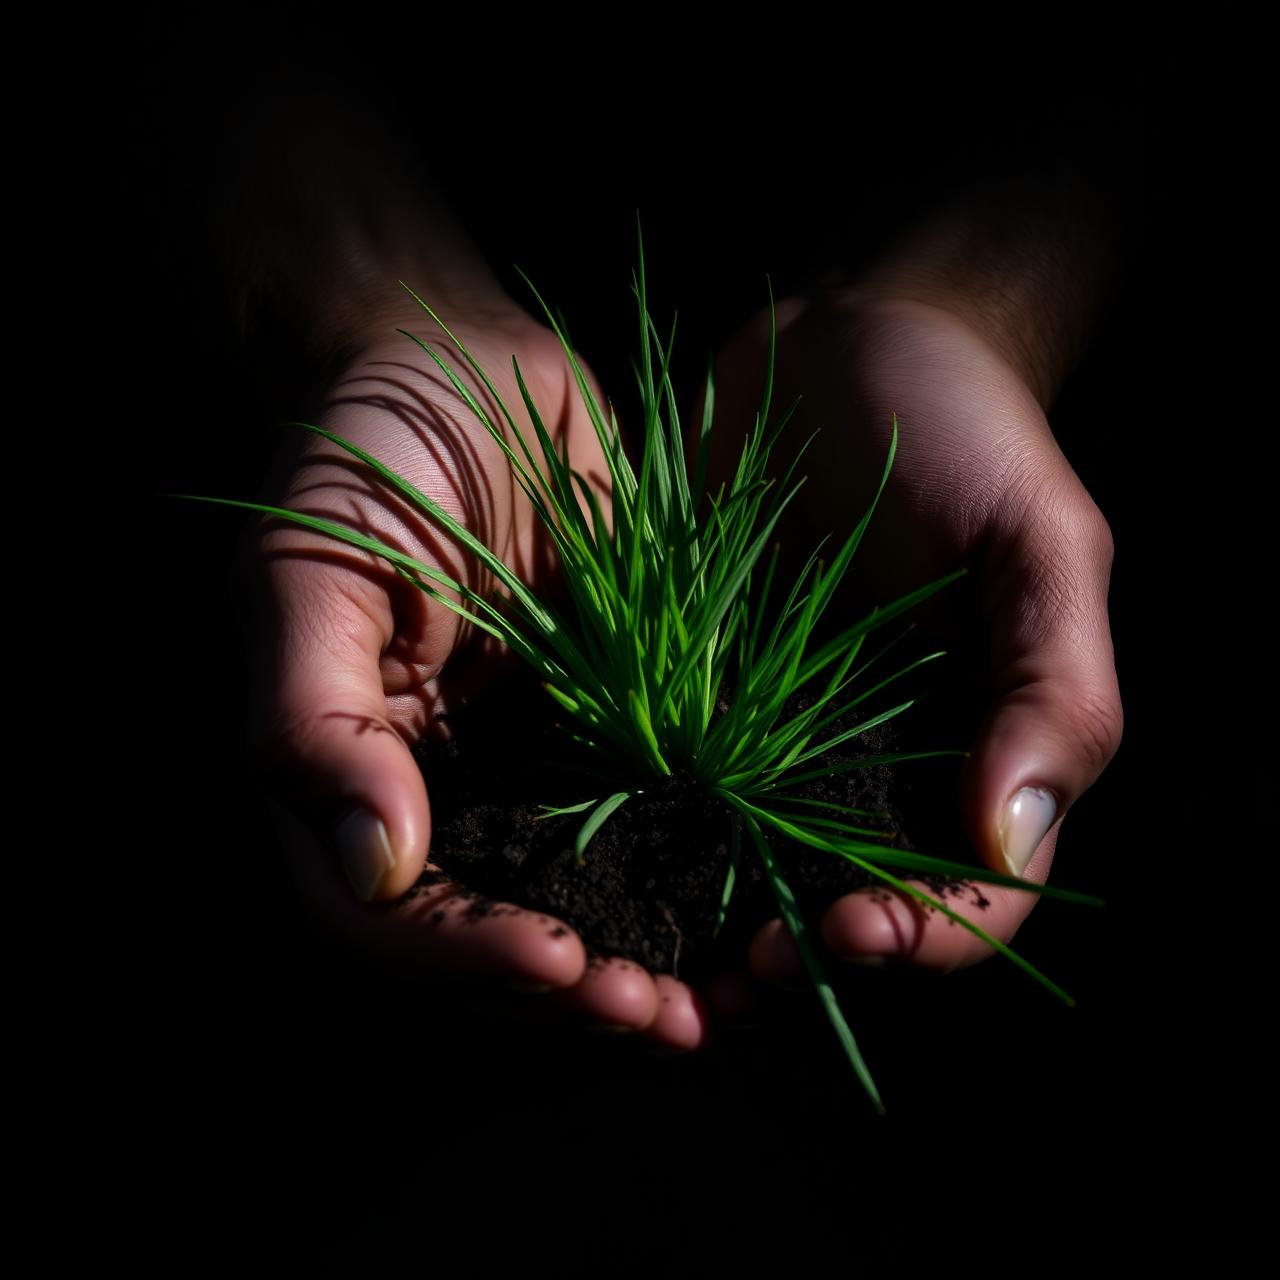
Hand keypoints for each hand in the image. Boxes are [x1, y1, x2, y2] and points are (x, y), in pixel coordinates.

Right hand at [237, 297, 711, 1047]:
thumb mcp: (309, 562)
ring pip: (581, 906)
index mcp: (350, 774)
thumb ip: (309, 716)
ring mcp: (529, 770)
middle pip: (490, 940)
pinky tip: (758, 913)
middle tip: (669, 1019)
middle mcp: (438, 795)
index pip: (387, 916)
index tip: (562, 968)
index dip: (465, 957)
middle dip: (574, 993)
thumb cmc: (371, 452)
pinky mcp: (614, 734)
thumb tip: (369, 869)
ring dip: (648, 965)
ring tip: (726, 1003)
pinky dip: (699, 884)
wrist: (476, 368)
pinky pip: (654, 830)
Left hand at [707, 289, 1122, 979]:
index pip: (973, 894)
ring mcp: (783, 737)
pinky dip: (647, 839)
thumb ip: (1051, 684)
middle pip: (854, 907)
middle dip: (798, 959)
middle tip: (727, 980)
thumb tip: (1007, 843)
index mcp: (983, 749)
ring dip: (711, 927)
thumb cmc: (961, 425)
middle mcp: (883, 766)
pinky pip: (672, 787)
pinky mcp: (697, 695)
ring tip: (656, 956)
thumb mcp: (1037, 536)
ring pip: (753, 871)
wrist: (839, 341)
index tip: (844, 936)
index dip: (921, 940)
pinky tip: (601, 862)